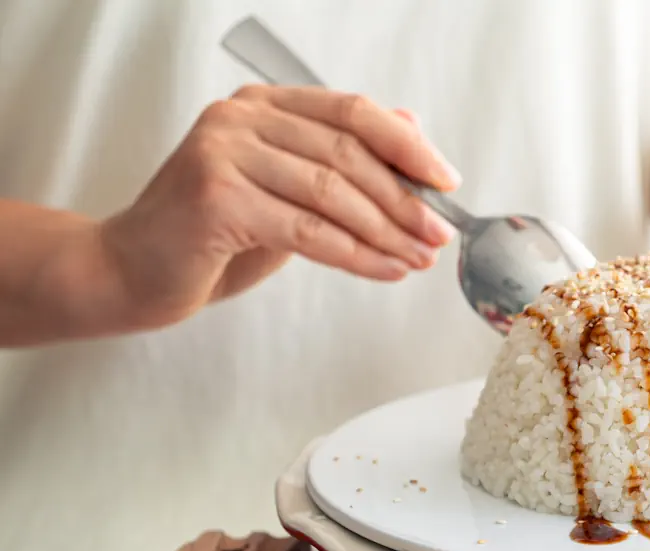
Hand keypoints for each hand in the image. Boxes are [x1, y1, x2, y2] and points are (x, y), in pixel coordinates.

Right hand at [99, 85, 459, 324]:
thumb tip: (414, 138)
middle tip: (438, 233)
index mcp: (262, 106)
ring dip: (387, 232)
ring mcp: (224, 153)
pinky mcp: (217, 198)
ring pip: (332, 192)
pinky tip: (385, 269)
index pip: (352, 112)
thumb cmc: (211, 237)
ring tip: (418, 257)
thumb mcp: (287, 193)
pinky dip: (356, 254)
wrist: (131, 272)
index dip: (407, 147)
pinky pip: (308, 231)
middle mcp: (240, 118)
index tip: (445, 181)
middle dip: (404, 198)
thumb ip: (339, 165)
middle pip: (348, 152)